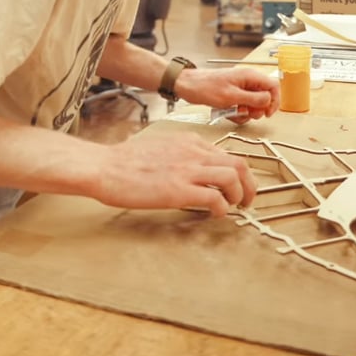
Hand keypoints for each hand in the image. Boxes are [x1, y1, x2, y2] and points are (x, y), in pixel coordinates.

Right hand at [98, 132, 255, 216]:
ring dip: (239, 196)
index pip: (226, 153)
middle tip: (246, 201)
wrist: (106, 167)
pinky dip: (222, 209)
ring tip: (232, 208)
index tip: (236, 185)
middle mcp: (193, 152)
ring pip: (233, 178)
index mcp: (188, 141)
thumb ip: (180, 154)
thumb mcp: (160, 147)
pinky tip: (214, 215)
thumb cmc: (125, 161)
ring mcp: (187, 170)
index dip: (237, 172)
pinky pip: (215, 199)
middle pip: (239, 164)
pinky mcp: (179, 190)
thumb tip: (191, 169)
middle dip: (249, 185)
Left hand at [175, 66, 278, 119]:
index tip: (267, 113)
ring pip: (253, 105)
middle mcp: (247, 81)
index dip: (274, 101)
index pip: (273, 86)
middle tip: (246, 112)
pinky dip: (237, 113)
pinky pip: (243, 107)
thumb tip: (268, 101)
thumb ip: (253, 99)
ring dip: (246, 113)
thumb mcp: (231, 96)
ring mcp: (240, 88)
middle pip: (264, 98)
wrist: (187, 86)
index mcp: (250, 76)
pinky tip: (228, 113)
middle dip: (257, 109)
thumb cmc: (205, 87)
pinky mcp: (233, 95)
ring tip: (234, 112)